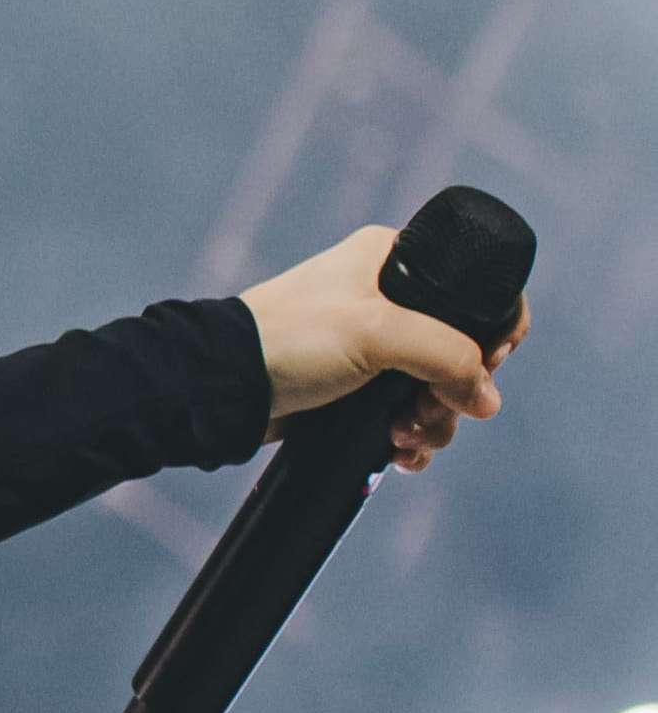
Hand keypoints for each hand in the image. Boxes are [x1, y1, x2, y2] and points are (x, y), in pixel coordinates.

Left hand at [234, 226, 526, 471]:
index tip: (481, 367)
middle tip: (430, 410)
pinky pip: (405, 411)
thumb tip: (487, 399)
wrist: (221, 387)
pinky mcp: (355, 385)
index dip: (490, 334)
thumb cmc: (290, 339)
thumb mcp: (378, 333)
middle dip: (453, 392)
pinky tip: (401, 452)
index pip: (474, 291)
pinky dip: (410, 435)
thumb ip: (447, 357)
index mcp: (393, 260)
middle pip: (459, 350)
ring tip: (405, 436)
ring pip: (435, 387)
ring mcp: (371, 344)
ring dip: (433, 421)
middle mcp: (386, 297)